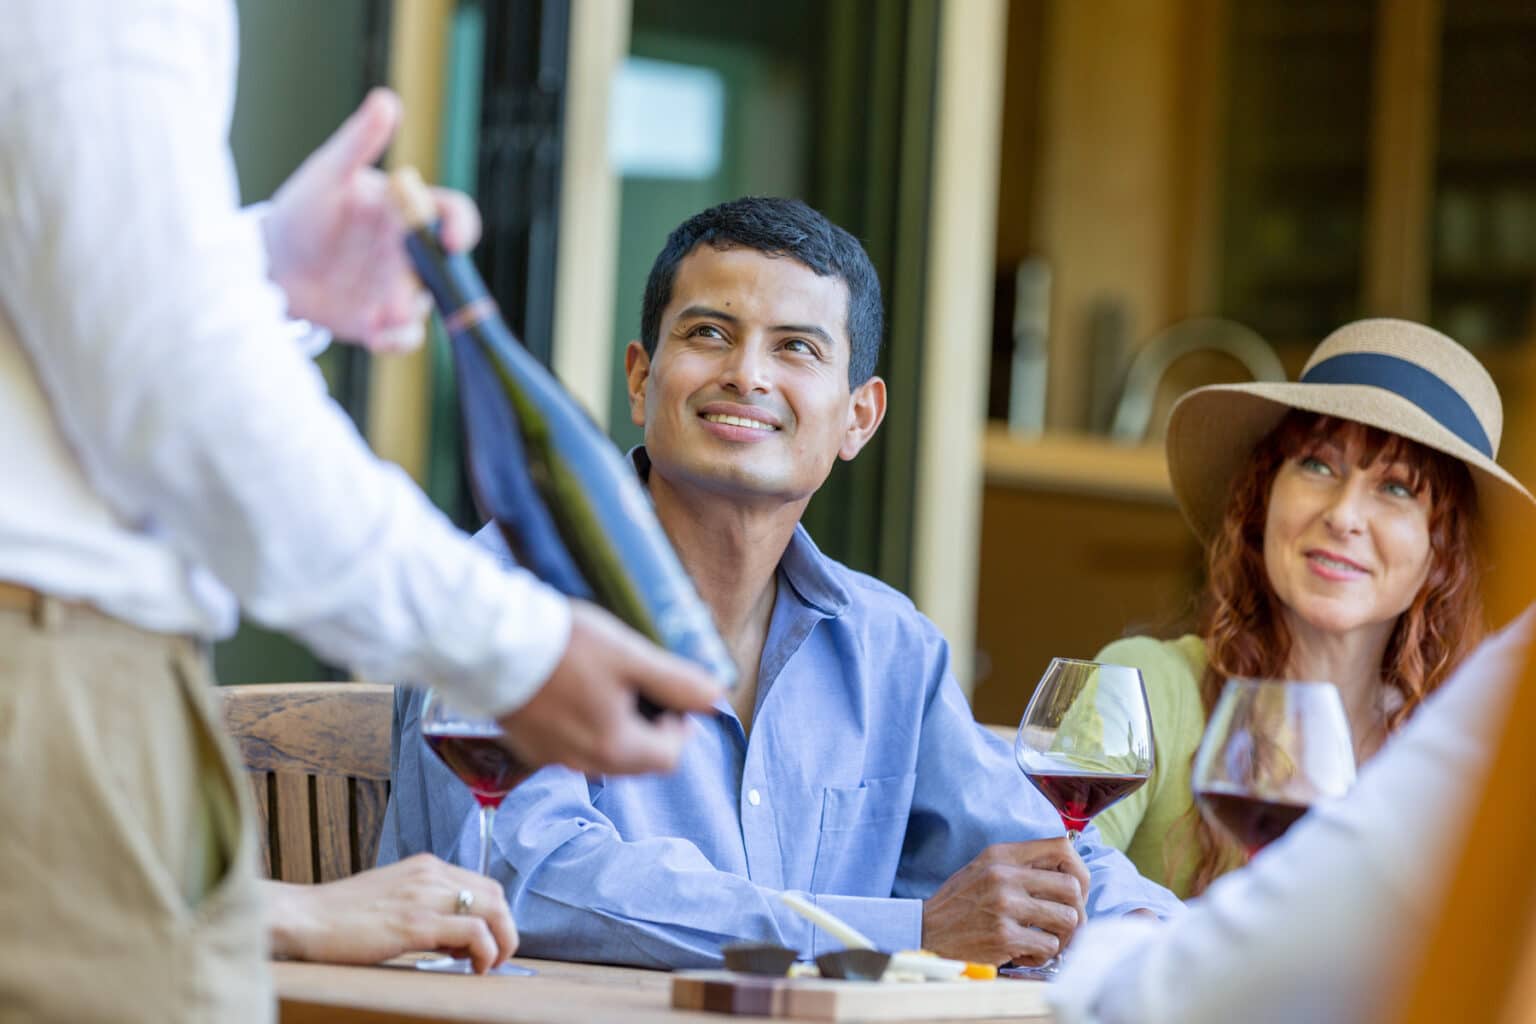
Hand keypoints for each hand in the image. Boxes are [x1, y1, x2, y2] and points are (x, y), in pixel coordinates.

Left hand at [260, 87, 481, 351]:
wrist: (268, 262)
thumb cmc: (303, 211)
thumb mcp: (328, 174)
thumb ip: (359, 142)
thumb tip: (386, 100)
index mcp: (406, 214)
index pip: (452, 215)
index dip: (461, 226)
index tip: (453, 240)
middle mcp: (409, 254)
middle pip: (439, 269)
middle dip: (428, 284)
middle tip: (400, 293)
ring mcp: (397, 290)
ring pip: (422, 306)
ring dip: (409, 316)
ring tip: (383, 320)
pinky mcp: (379, 322)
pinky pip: (402, 338)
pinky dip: (396, 342)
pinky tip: (378, 339)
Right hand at [264, 854, 515, 972]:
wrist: (302, 919)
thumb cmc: (340, 917)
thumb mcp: (391, 898)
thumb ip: (423, 906)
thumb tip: (455, 937)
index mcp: (425, 867)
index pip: (482, 884)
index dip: (495, 915)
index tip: (489, 941)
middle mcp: (430, 874)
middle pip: (495, 894)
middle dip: (505, 928)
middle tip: (495, 957)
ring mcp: (423, 896)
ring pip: (492, 909)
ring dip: (501, 941)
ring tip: (487, 965)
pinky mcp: (415, 923)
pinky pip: (473, 932)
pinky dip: (485, 951)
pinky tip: (473, 968)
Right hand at [498, 601, 723, 775]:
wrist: (489, 643)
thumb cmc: (562, 647)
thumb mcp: (630, 656)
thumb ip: (677, 681)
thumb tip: (716, 697)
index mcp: (615, 749)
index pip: (670, 756)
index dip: (681, 725)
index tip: (670, 691)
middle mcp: (584, 764)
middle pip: (639, 759)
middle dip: (651, 726)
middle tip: (642, 682)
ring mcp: (553, 758)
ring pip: (606, 752)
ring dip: (619, 724)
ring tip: (608, 680)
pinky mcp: (531, 746)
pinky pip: (573, 744)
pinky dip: (586, 723)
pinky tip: (575, 688)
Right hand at [921, 839, 1089, 965]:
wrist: (926, 931)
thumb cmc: (961, 903)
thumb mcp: (985, 868)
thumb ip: (1021, 865)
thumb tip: (1069, 873)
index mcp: (1002, 855)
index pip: (1061, 848)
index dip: (1079, 870)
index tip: (1076, 889)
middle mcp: (1005, 875)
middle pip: (1072, 887)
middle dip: (1076, 910)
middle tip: (1065, 924)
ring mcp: (1005, 905)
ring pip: (1067, 919)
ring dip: (1062, 936)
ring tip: (1044, 939)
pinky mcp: (1004, 936)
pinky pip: (1049, 946)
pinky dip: (1042, 955)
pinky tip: (1025, 953)